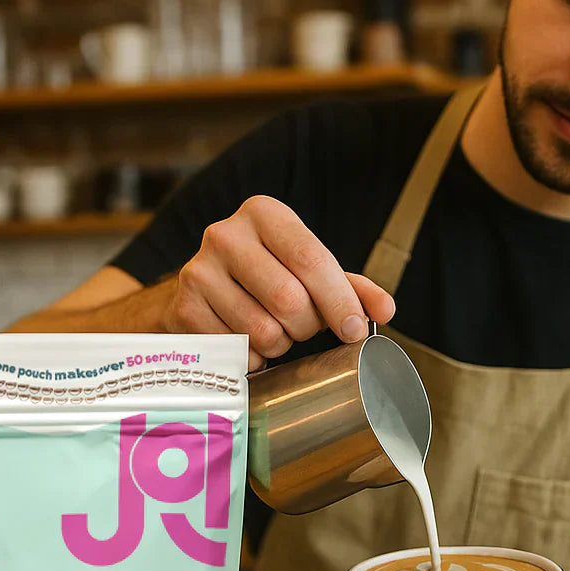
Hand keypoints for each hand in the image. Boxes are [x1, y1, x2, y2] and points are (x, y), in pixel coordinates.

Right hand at [166, 195, 395, 369]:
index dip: (338, 300)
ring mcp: (199, 271)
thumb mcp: (307, 270)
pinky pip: (238, 351)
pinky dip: (253, 357)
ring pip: (263, 331)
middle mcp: (226, 234)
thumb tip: (385, 310)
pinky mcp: (184, 308)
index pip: (310, 259)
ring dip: (280, 344)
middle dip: (306, 326)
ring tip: (274, 331)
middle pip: (289, 300)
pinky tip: (247, 340)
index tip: (353, 329)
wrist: (199, 290)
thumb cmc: (264, 277)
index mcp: (264, 213)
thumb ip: (350, 287)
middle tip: (303, 327)